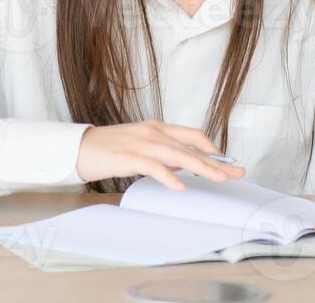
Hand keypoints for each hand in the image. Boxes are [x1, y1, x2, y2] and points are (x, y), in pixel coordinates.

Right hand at [74, 120, 245, 190]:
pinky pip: (152, 166)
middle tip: (236, 172)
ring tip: (219, 178)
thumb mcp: (142, 146)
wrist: (79, 147)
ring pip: (178, 154)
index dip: (213, 148)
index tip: (229, 162)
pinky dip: (168, 176)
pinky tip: (180, 186)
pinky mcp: (128, 156)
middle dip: (216, 161)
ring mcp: (140, 143)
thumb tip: (186, 164)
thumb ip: (164, 153)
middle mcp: (153, 132)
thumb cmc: (110, 149)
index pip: (193, 136)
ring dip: (201, 167)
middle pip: (191, 146)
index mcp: (157, 128)